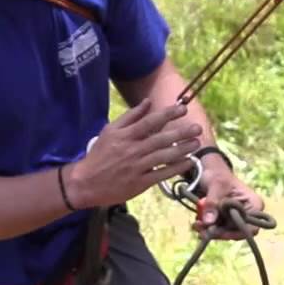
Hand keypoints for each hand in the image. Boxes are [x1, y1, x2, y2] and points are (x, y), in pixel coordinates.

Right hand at [66, 99, 201, 208]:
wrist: (86, 182)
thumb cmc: (99, 155)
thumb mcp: (110, 131)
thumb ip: (130, 116)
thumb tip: (147, 102)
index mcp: (125, 136)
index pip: (150, 122)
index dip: (168, 114)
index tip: (183, 109)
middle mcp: (132, 150)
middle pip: (161, 139)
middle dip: (181, 133)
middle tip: (197, 128)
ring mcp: (137, 167)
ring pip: (164, 157)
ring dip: (183, 150)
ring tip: (196, 143)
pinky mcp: (140, 183)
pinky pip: (162, 174)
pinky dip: (176, 168)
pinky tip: (188, 162)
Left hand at [191, 165, 264, 240]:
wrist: (208, 171)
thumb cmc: (217, 174)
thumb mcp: (216, 185)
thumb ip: (212, 203)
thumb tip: (209, 222)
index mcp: (254, 204)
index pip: (251, 228)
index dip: (235, 233)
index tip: (217, 232)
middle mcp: (249, 214)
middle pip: (236, 232)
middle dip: (218, 232)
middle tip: (200, 228)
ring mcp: (237, 218)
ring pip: (226, 232)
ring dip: (210, 231)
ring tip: (196, 224)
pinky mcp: (226, 220)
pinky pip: (218, 229)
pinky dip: (208, 228)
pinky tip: (198, 223)